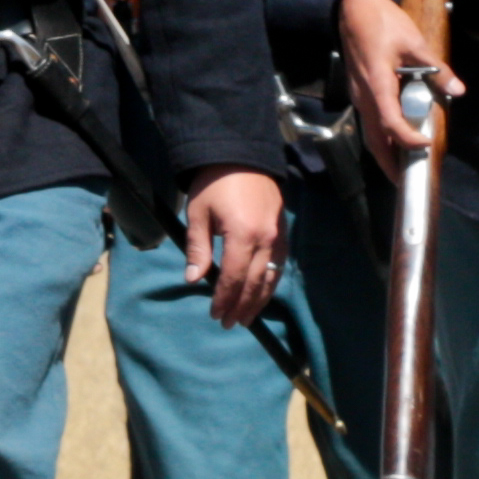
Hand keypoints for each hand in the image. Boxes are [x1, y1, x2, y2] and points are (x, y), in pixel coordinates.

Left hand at [182, 166, 287, 324]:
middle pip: (254, 283)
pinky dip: (270, 283)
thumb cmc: (214, 183)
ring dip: (258, 300)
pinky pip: (279, 265)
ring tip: (246, 317)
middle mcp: (266, 239)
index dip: (224, 299)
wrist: (242, 154)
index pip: (233, 278)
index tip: (215, 314)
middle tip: (229, 323)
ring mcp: (279, 236)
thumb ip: (198, 248)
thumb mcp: (198, 214)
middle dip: (241, 306)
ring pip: (271, 278)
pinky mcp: (283, 232)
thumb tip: (194, 279)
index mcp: (242, 235)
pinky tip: (261, 293)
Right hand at [337, 0, 447, 158]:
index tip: (425, 147)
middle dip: (388, 162)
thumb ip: (435, 69)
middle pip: (372, 138)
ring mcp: (358, 94)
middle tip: (406, 181)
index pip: (388, 121)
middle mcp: (363, 95)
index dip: (406, 138)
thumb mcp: (414, 42)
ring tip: (402, 168)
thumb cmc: (383, 21)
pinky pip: (369, 120)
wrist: (354, 7)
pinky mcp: (359, 91)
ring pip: (368, 131)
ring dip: (384, 151)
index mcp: (377, 83)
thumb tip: (457, 90)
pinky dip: (381, 135)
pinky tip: (395, 139)